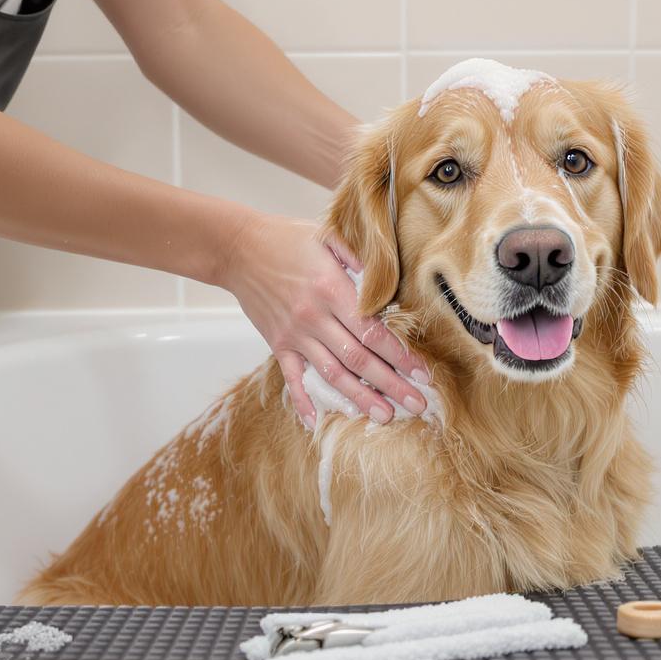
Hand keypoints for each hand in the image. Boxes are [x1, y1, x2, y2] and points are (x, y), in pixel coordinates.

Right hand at [222, 213, 428, 428]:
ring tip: (384, 416)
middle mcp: (314, 317)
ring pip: (332, 374)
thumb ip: (360, 258)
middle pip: (359, 359)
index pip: (373, 332)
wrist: (237, 247)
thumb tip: (388, 281)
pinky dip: (303, 401)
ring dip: (360, 398)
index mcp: (331, 290)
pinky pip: (292, 378)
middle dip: (391, 384)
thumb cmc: (286, 238)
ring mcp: (294, 334)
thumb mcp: (327, 236)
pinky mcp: (277, 344)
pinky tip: (316, 422)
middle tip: (416, 405)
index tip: (422, 373)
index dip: (400, 356)